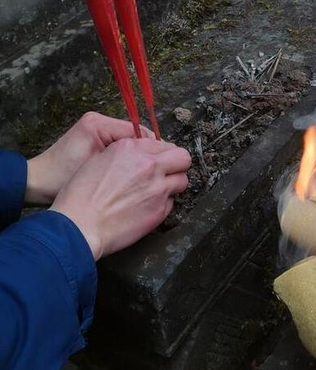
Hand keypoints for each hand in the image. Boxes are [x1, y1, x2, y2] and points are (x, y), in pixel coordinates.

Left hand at [25, 112, 153, 205]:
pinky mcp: (93, 138)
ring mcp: (95, 129)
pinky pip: (119, 147)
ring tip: (147, 174)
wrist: (35, 182)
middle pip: (136, 136)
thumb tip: (154, 160)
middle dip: (148, 153)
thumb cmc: (60, 180)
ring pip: (129, 142)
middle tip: (160, 172)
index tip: (165, 166)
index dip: (154, 149)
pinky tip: (131, 173)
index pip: (138, 132)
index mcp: (98, 124)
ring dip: (138, 157)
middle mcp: (98, 120)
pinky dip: (126, 159)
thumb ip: (124, 162)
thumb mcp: (94, 172)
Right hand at [50, 137, 190, 259]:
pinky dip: (163, 204)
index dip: (159, 153)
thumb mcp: (98, 160)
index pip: (161, 144)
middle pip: (182, 157)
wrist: (79, 226)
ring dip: (172, 184)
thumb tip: (140, 155)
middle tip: (168, 171)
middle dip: (177, 163)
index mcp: (131, 149)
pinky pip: (171, 202)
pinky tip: (147, 207)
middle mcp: (148, 165)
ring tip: (157, 191)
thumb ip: (125, 153)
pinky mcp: (160, 209)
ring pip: (182, 180)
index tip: (156, 160)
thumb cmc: (81, 196)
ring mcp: (157, 187)